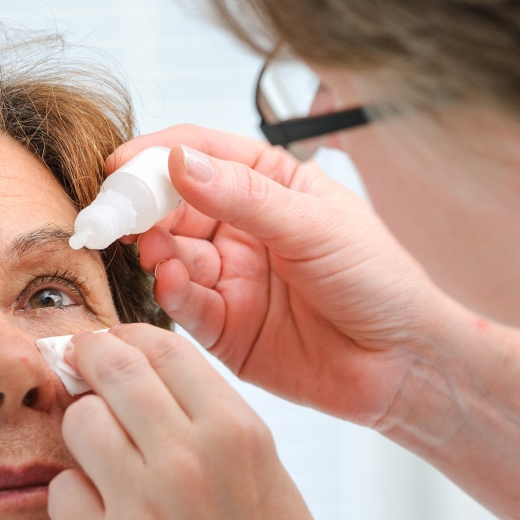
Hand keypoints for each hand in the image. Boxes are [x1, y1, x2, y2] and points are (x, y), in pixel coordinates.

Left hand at [48, 324, 362, 519]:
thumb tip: (142, 376)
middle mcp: (189, 460)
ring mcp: (142, 508)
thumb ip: (206, 418)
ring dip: (85, 426)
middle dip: (91, 356)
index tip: (115, 342)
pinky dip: (77, 493)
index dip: (131, 335)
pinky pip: (63, 490)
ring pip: (79, 421)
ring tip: (102, 450)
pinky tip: (103, 511)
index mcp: (239, 433)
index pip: (166, 347)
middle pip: (114, 369)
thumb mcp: (264, 472)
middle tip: (80, 361)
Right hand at [111, 125, 464, 426]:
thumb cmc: (379, 283)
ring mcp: (232, 278)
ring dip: (156, 249)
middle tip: (117, 213)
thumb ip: (245, 197)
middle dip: (143, 207)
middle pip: (176, 205)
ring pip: (173, 254)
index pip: (204, 156)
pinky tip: (171, 280)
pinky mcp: (225, 326)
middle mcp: (245, 230)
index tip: (121, 165)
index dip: (158, 155)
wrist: (402, 363)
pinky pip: (185, 304)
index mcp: (272, 187)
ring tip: (154, 249)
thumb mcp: (315, 226)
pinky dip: (171, 291)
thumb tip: (180, 163)